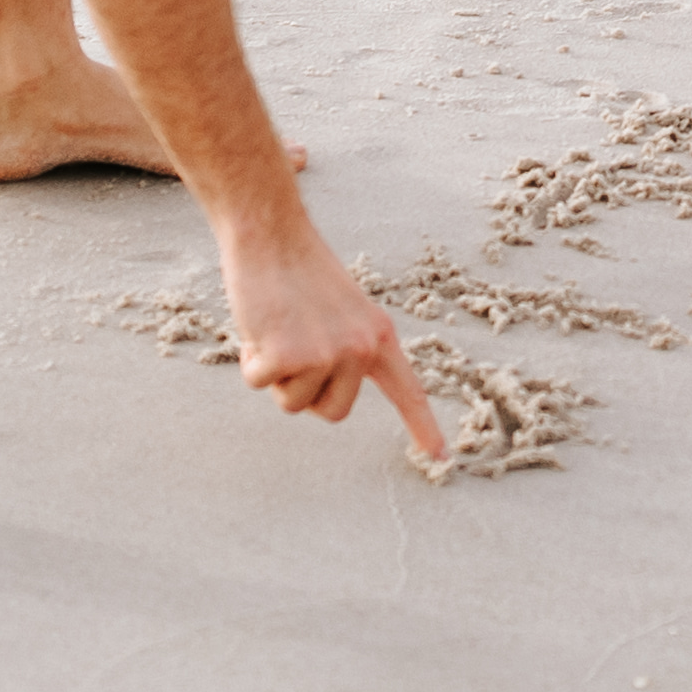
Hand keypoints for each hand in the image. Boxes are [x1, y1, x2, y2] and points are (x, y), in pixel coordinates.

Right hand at [222, 212, 458, 467]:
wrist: (271, 232)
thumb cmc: (298, 270)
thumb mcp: (341, 309)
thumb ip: (345, 347)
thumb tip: (327, 390)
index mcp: (379, 336)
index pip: (407, 390)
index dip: (422, 426)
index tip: (441, 459)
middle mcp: (359, 349)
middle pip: (333, 411)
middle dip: (307, 391)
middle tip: (294, 343)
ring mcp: (325, 354)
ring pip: (294, 403)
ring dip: (276, 373)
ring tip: (278, 326)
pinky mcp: (287, 356)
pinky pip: (260, 383)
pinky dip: (250, 361)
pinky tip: (258, 323)